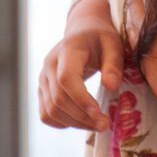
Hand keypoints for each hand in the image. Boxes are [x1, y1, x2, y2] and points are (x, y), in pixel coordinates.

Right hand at [37, 0, 122, 130]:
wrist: (82, 31)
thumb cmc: (100, 38)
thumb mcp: (113, 44)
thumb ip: (113, 63)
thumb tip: (111, 86)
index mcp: (67, 51)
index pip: (66, 79)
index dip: (80, 99)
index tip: (99, 114)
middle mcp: (49, 65)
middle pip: (58, 99)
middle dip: (82, 117)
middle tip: (105, 124)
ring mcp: (43, 79)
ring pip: (51, 110)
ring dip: (74, 123)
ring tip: (97, 125)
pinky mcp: (43, 90)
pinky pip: (46, 114)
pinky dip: (62, 123)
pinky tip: (81, 121)